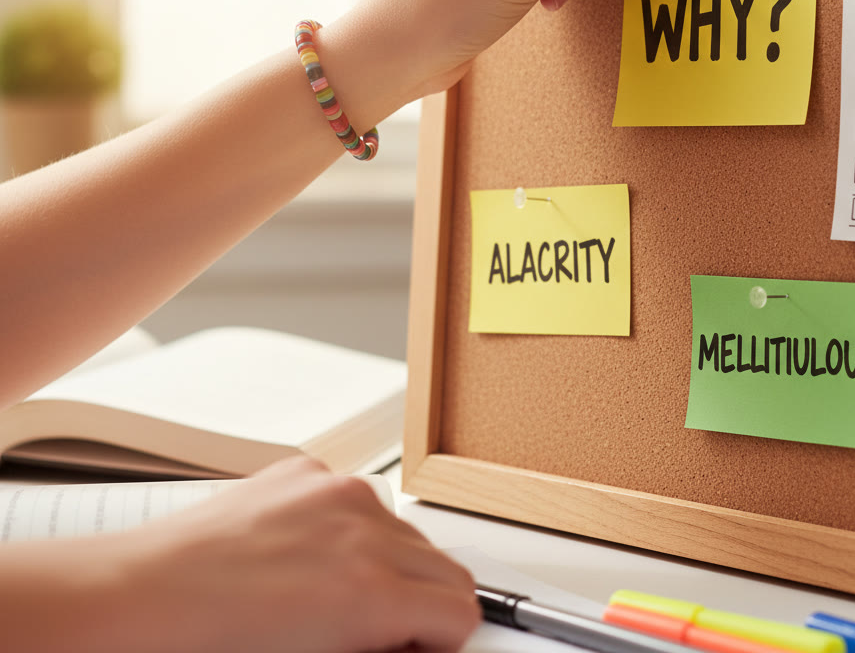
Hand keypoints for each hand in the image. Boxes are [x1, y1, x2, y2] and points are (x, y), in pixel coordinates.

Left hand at [107, 457, 479, 652]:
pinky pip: (357, 498)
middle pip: (446, 565)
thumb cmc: (211, 645)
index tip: (419, 648)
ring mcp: (335, 490)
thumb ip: (381, 646)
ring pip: (405, 529)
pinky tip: (306, 554)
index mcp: (369, 591)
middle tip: (385, 631)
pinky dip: (348, 526)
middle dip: (426, 602)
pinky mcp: (307, 468)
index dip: (443, 638)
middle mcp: (363, 528)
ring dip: (391, 562)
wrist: (144, 595)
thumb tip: (410, 643)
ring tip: (337, 592)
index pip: (461, 607)